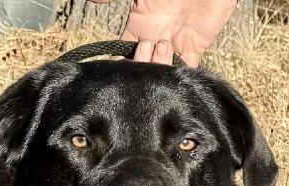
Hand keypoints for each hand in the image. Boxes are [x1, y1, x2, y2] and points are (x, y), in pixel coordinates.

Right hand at [121, 0, 237, 66]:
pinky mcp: (194, 50)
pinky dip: (178, 75)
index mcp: (139, 25)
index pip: (123, 53)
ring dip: (160, 66)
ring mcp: (173, 46)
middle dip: (141, 64)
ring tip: (165, 45)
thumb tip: (93, 1)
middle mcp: (154, 39)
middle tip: (149, 46)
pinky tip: (174, 66)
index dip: (119, 64)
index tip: (118, 65)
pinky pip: (184, 72)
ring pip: (160, 73)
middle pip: (141, 68)